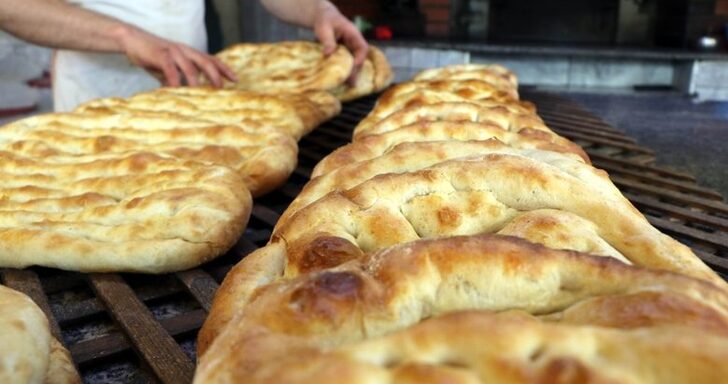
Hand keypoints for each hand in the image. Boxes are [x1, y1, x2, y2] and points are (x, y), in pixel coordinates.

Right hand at [113, 25, 236, 86]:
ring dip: (197, 82)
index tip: (235, 79)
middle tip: (222, 89)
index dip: (224, 69)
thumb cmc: (151, 55)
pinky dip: (175, 82)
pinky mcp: (161, 55)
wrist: (131, 39)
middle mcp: (185, 51)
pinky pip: (171, 70)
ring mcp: (173, 52)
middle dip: (216, 76)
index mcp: (189, 53)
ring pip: (190, 67)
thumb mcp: (168, 68)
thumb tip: (180, 95)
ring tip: (202, 94)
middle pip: (206, 62)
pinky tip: (176, 92)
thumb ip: (177, 79)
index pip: (211, 59)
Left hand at [312, 1, 367, 83]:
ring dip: (352, 73)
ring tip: (349, 86)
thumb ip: (327, 40)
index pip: (362, 48)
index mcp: (353, 34)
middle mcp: (354, 42)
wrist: (322, 18)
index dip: (360, 59)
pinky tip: (341, 80)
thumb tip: (328, 53)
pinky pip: (346, 63)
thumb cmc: (324, 20)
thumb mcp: (324, 28)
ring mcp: (349, 48)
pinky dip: (344, 71)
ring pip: (354, 62)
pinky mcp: (343, 54)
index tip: (354, 67)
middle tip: (352, 83)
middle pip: (359, 58)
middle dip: (356, 70)